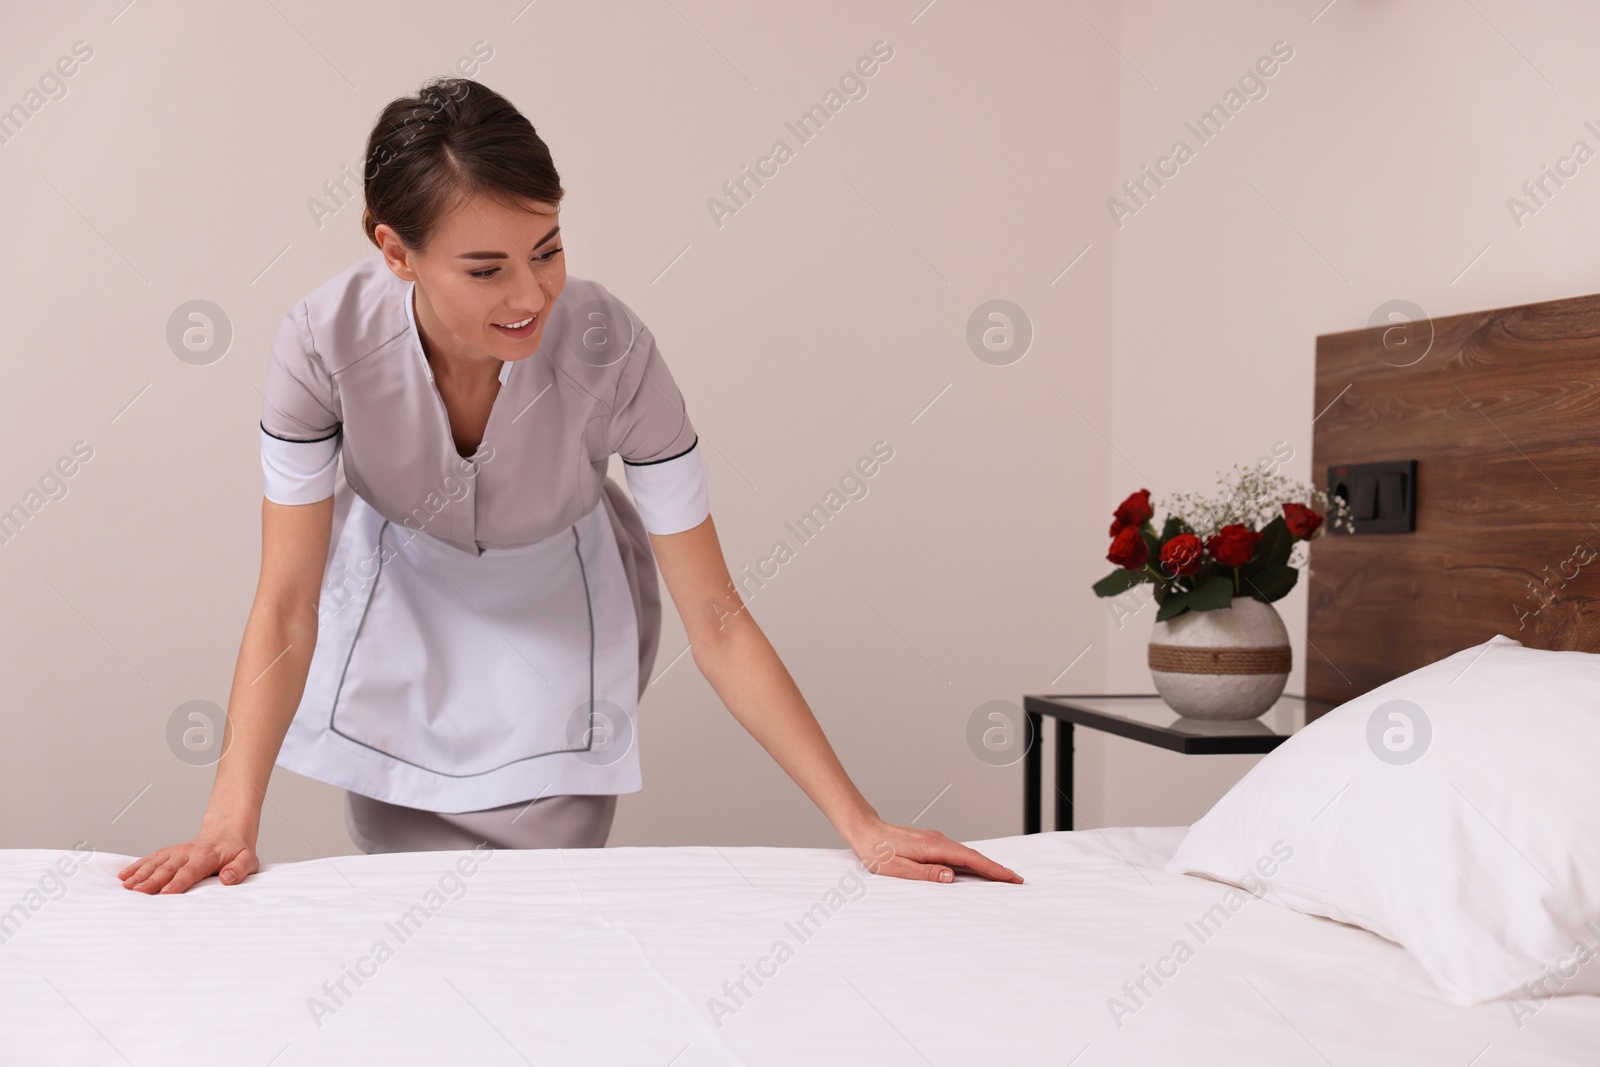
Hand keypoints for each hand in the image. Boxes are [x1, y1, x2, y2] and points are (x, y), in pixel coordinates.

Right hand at [117, 831, 258, 894]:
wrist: (228, 833)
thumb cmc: (237, 852)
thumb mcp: (248, 860)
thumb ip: (240, 869)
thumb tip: (227, 878)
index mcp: (208, 856)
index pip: (190, 871)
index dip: (178, 882)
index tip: (166, 893)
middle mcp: (189, 852)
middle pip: (169, 867)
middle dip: (153, 880)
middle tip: (139, 892)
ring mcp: (176, 851)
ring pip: (156, 862)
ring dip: (140, 873)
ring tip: (127, 885)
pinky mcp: (168, 852)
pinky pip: (151, 858)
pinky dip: (136, 866)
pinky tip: (123, 876)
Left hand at [846, 817, 1022, 883]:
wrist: (865, 832)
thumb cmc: (877, 852)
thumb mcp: (897, 869)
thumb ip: (925, 873)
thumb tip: (951, 877)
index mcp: (932, 847)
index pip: (970, 859)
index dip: (992, 869)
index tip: (1010, 877)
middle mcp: (938, 841)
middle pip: (973, 856)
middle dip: (996, 868)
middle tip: (1016, 880)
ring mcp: (935, 841)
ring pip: (966, 854)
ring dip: (985, 866)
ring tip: (1002, 878)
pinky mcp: (931, 843)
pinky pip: (957, 854)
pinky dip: (971, 862)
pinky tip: (976, 870)